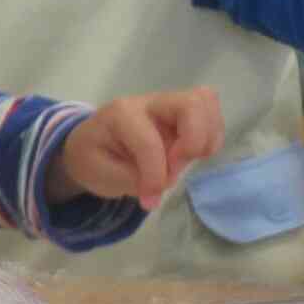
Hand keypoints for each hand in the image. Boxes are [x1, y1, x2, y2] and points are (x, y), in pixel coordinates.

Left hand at [51, 87, 225, 207]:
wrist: (92, 145)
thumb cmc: (95, 158)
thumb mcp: (101, 176)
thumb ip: (136, 179)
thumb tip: (167, 180)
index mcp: (121, 114)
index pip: (149, 143)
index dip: (154, 177)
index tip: (149, 201)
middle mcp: (150, 102)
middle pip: (191, 104)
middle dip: (193, 143)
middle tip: (175, 168)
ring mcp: (170, 104)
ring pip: (206, 103)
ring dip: (206, 138)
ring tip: (185, 161)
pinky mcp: (184, 113)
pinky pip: (211, 113)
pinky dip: (211, 137)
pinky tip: (192, 156)